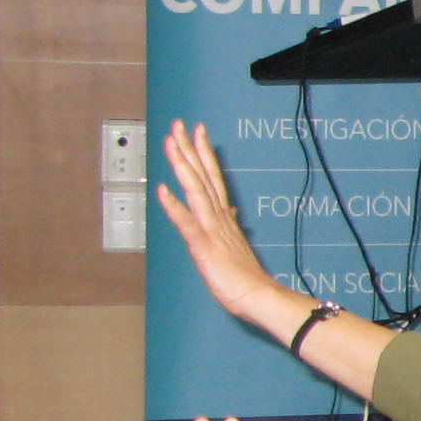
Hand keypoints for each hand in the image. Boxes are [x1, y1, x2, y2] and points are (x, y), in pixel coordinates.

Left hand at [156, 120, 303, 333]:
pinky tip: (163, 190)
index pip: (212, 178)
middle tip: (181, 124)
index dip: (203, 154)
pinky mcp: (203, 245)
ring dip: (183, 165)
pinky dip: (174, 205)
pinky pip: (187, 223)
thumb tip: (231, 209)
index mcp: (223, 216)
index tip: (197, 132)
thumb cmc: (245, 276)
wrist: (257, 296)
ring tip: (172, 143)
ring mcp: (211, 229)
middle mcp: (217, 217)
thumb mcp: (236, 245)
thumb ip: (231, 223)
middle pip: (202, 176)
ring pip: (195, 190)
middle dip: (190, 149)